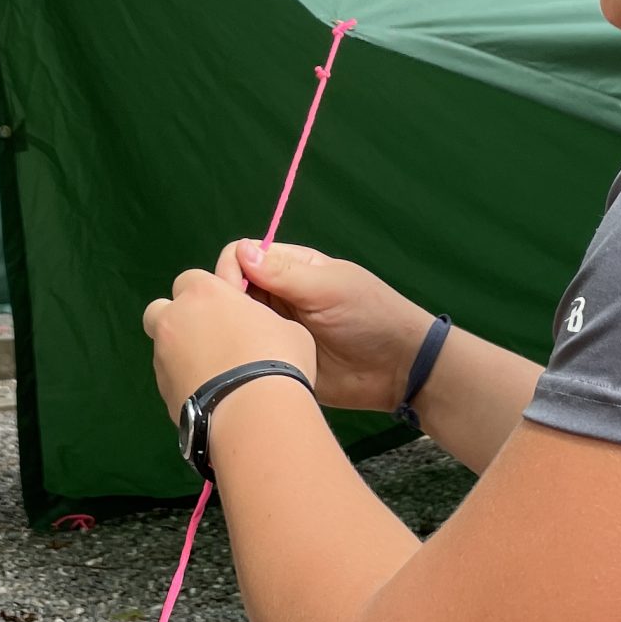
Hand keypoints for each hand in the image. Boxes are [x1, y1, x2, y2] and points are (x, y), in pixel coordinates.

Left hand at [142, 267, 317, 425]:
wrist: (256, 413)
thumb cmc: (277, 358)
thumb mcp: (284, 326)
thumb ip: (259, 319)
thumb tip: (257, 330)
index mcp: (202, 292)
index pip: (191, 279)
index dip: (207, 294)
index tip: (226, 311)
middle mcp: (174, 320)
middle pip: (159, 310)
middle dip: (177, 320)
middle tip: (208, 338)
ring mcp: (163, 357)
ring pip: (162, 348)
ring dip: (180, 354)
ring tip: (214, 375)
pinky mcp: (163, 392)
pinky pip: (171, 380)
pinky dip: (185, 383)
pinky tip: (212, 396)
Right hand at [208, 240, 433, 412]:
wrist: (397, 369)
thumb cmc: (369, 316)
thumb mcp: (328, 288)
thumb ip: (284, 273)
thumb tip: (239, 251)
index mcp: (289, 268)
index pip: (240, 257)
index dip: (229, 271)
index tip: (232, 296)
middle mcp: (276, 296)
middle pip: (231, 290)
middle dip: (223, 303)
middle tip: (226, 328)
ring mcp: (274, 330)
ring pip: (234, 324)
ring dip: (227, 333)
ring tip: (226, 350)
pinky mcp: (276, 361)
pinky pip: (247, 356)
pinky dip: (237, 360)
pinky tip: (233, 367)